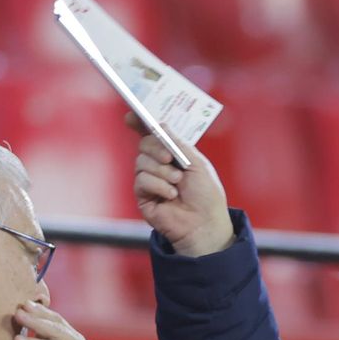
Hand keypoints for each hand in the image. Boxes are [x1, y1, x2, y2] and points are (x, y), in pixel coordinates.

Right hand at [128, 114, 232, 257]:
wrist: (204, 224)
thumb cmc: (206, 196)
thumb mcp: (197, 163)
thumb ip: (178, 143)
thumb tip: (160, 124)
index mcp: (173, 155)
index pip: (153, 135)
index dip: (141, 124)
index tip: (132, 115)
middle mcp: (159, 165)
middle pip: (144, 144)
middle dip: (156, 148)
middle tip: (169, 158)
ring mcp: (150, 180)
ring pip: (141, 161)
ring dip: (161, 171)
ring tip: (177, 182)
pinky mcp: (143, 195)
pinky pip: (141, 180)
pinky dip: (158, 185)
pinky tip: (170, 195)